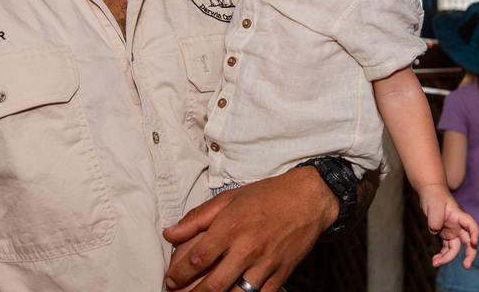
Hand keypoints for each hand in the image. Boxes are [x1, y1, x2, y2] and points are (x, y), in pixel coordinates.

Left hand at [163, 167, 334, 291]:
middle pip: (213, 284)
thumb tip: (170, 234)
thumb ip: (197, 218)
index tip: (170, 279)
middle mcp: (247, 247)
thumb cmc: (266, 196)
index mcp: (231, 226)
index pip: (198, 258)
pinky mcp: (281, 274)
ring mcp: (266, 264)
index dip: (179, 273)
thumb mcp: (228, 199)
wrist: (308, 198)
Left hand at [417, 183, 478, 268]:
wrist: (430, 192)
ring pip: (455, 249)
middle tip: (466, 266)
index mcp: (459, 216)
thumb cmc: (434, 196)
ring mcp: (453, 231)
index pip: (471, 226)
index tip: (474, 242)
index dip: (475, 234)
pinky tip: (435, 260)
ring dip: (448, 258)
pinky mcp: (446, 235)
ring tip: (435, 263)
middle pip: (468, 242)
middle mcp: (458, 226)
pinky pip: (447, 249)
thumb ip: (435, 219)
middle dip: (469, 255)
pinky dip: (442, 256)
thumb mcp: (434, 205)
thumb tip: (435, 231)